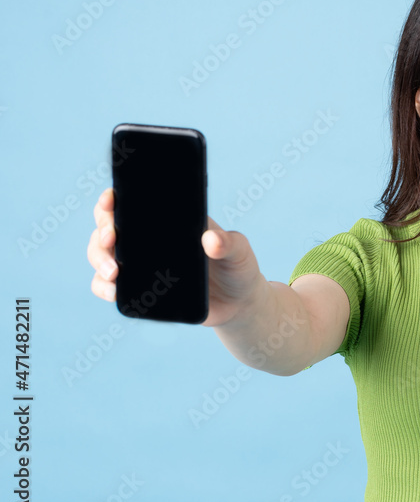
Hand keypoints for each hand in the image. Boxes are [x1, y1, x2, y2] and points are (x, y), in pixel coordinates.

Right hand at [86, 187, 267, 326]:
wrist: (237, 304)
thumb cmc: (238, 268)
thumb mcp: (240, 251)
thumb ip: (230, 243)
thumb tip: (211, 239)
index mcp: (170, 219)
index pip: (133, 200)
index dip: (114, 197)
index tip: (110, 201)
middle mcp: (148, 238)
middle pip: (108, 224)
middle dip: (102, 229)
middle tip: (110, 240)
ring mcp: (140, 262)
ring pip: (101, 253)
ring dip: (98, 259)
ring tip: (113, 273)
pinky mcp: (138, 288)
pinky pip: (107, 285)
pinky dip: (103, 287)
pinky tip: (113, 291)